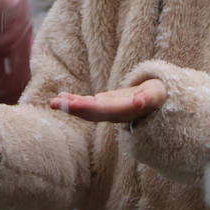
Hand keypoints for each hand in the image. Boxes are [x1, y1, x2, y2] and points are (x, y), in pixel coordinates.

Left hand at [49, 78, 166, 122]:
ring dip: (69, 107)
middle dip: (73, 108)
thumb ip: (148, 98)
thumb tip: (140, 102)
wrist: (156, 102)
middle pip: (90, 113)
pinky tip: (60, 97)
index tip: (73, 105)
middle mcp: (112, 114)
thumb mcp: (155, 95)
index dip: (88, 107)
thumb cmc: (156, 96)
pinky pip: (86, 104)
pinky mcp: (103, 105)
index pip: (103, 110)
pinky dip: (73, 101)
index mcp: (123, 111)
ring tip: (52, 103)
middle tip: (54, 104)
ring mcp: (107, 110)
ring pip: (86, 111)